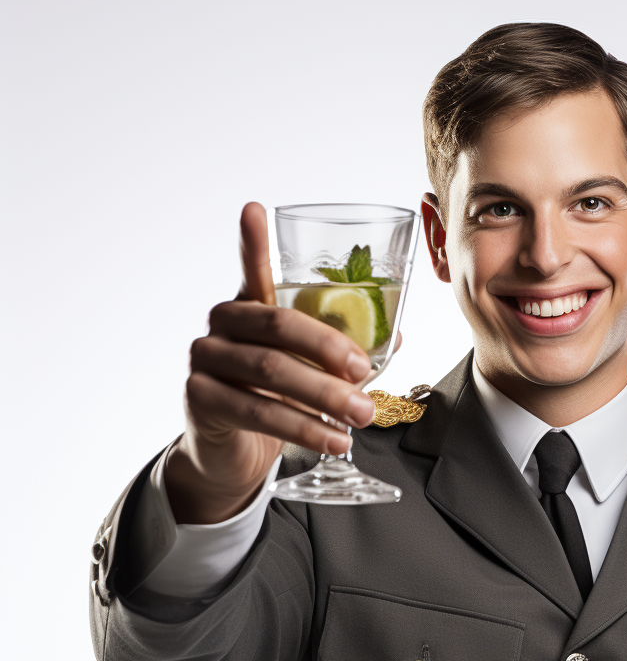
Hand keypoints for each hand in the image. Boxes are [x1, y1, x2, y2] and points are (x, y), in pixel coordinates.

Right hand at [164, 202, 378, 523]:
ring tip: (362, 417)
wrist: (235, 451)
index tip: (255, 210)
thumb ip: (343, 349)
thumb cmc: (278, 399)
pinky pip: (260, 412)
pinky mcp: (200, 398)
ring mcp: (205, 358)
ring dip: (326, 396)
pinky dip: (306, 428)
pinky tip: (334, 440)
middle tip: (365, 372)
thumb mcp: (312, 369)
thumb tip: (392, 335)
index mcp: (251, 305)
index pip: (252, 267)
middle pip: (278, 324)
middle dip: (329, 349)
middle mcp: (222, 323)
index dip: (252, 240)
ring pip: (272, 370)